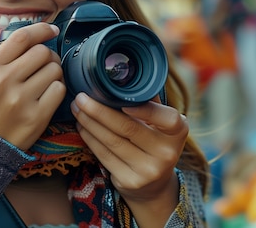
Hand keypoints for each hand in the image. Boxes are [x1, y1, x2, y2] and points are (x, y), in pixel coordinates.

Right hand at [0, 22, 65, 149]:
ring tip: (44, 83)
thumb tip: (40, 35)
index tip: (52, 31)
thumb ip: (8, 56)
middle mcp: (4, 81)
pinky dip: (58, 90)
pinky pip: (60, 89)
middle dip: (49, 56)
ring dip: (54, 74)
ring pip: (54, 69)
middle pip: (43, 52)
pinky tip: (47, 96)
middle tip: (45, 66)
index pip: (22, 37)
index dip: (42, 29)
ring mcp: (20, 100)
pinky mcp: (36, 116)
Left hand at [71, 93, 187, 224]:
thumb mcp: (162, 123)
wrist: (155, 184)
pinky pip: (104, 155)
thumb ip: (150, 102)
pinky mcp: (130, 181)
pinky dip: (90, 138)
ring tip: (77, 109)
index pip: (166, 118)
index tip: (121, 99)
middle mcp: (166, 152)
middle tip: (81, 97)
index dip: (144, 109)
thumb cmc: (155, 141)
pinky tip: (82, 126)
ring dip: (89, 123)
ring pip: (111, 141)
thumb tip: (126, 73)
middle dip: (99, 110)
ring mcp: (148, 170)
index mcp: (178, 132)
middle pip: (128, 128)